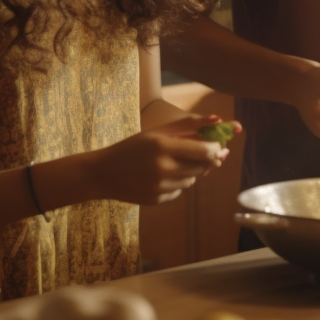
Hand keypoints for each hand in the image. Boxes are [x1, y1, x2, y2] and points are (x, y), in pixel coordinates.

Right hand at [87, 116, 227, 204]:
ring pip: (192, 180)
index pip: (205, 151)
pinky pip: (179, 191)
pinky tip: (158, 177)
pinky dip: (176, 184)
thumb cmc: (133, 148)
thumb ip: (187, 125)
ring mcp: (160, 187)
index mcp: (163, 146)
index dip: (215, 149)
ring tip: (169, 164)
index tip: (216, 146)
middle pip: (202, 167)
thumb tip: (216, 120)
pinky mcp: (157, 200)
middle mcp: (163, 168)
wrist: (103, 173)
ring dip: (189, 171)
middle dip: (204, 160)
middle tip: (194, 153)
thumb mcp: (157, 132)